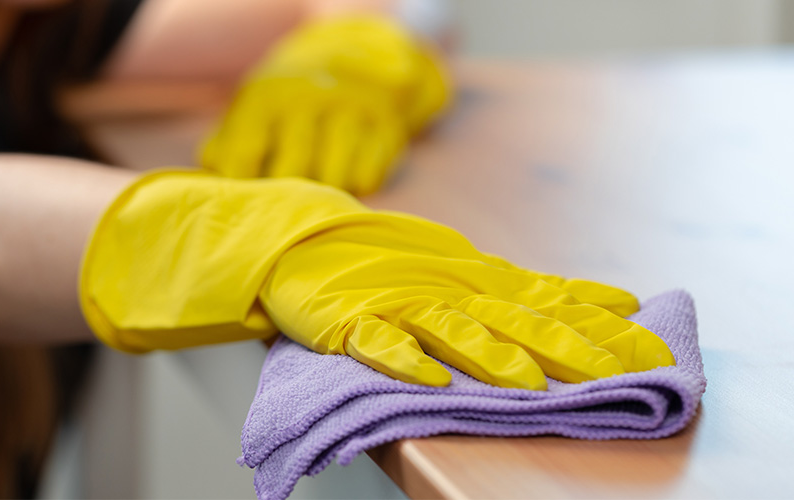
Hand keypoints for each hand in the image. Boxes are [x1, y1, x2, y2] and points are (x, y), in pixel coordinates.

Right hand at [80, 172, 674, 389]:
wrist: (309, 238)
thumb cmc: (392, 258)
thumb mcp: (467, 269)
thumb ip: (528, 290)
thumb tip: (603, 301)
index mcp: (476, 279)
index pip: (550, 301)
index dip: (600, 323)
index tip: (650, 344)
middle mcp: (448, 290)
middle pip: (516, 320)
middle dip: (570, 347)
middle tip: (617, 371)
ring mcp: (398, 304)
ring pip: (452, 330)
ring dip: (488, 354)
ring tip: (525, 380)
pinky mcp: (352, 322)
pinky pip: (378, 342)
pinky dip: (402, 359)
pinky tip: (428, 380)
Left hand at [199, 15, 450, 195]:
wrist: (362, 54)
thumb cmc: (295, 97)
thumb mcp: (257, 106)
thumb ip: (228, 142)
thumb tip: (214, 174)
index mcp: (268, 96)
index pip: (244, 155)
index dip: (244, 187)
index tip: (250, 200)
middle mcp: (310, 99)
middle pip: (291, 172)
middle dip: (287, 196)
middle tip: (288, 202)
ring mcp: (352, 112)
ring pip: (334, 178)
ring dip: (326, 192)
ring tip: (321, 188)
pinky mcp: (388, 128)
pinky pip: (370, 177)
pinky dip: (358, 184)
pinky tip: (351, 174)